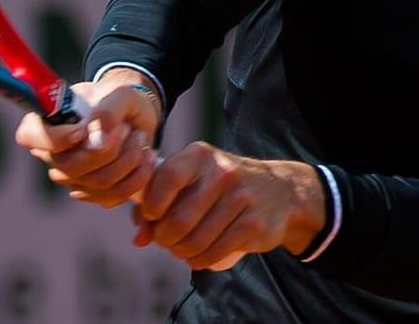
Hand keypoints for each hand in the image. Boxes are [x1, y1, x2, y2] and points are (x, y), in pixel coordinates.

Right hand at [14, 70, 162, 207]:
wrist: (134, 116)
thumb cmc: (119, 99)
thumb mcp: (119, 94)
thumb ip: (108, 111)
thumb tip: (98, 143)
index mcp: (45, 123)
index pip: (30, 137)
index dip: (57, 139)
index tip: (84, 129)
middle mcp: (51, 154)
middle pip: (71, 167)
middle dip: (111, 149)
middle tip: (128, 128)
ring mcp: (70, 178)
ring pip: (98, 183)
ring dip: (130, 160)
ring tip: (141, 139)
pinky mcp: (91, 193)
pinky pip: (113, 196)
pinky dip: (138, 177)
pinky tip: (146, 157)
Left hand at [132, 142, 324, 270]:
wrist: (279, 190)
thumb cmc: (221, 186)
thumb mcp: (194, 179)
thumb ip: (160, 200)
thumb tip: (139, 238)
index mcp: (201, 155)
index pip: (166, 179)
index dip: (151, 204)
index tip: (151, 216)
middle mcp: (222, 173)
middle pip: (178, 219)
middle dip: (164, 238)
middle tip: (165, 240)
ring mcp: (241, 198)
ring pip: (195, 241)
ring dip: (181, 252)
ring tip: (181, 249)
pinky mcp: (253, 225)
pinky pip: (214, 252)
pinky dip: (199, 261)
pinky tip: (197, 257)